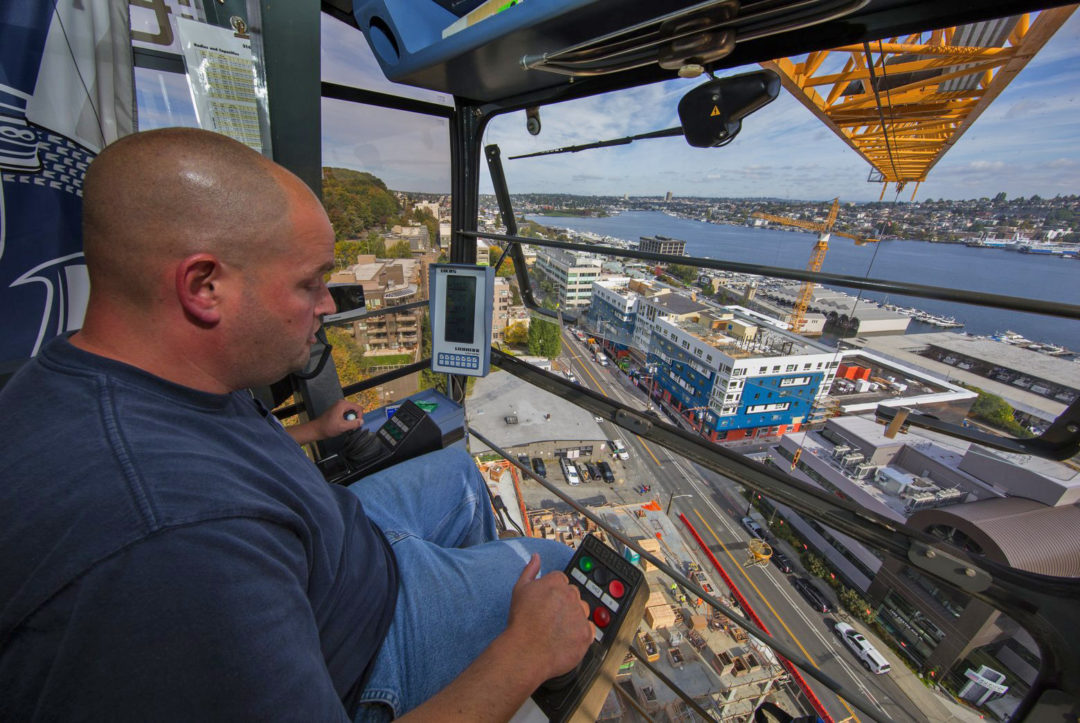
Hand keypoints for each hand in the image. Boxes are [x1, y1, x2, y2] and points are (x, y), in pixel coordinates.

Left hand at [312, 398, 364, 438]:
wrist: (317, 429)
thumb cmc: (327, 427)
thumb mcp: (342, 427)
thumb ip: (354, 424)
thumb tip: (362, 421)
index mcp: (343, 404)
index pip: (358, 408)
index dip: (359, 417)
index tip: (356, 425)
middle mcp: (341, 403)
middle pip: (355, 409)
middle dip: (355, 418)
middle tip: (350, 427)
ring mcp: (339, 406)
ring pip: (351, 412)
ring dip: (350, 420)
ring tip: (345, 426)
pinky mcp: (337, 410)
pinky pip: (346, 414)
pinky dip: (346, 420)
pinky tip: (342, 425)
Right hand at [505, 554, 592, 682]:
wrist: (525, 651)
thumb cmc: (521, 622)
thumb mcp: (520, 590)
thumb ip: (530, 570)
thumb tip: (536, 557)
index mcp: (557, 583)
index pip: (562, 580)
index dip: (553, 592)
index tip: (547, 603)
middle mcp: (571, 596)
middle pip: (573, 595)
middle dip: (565, 603)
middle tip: (551, 617)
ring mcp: (580, 615)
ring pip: (583, 611)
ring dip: (574, 617)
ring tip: (557, 629)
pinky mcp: (586, 634)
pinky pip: (589, 629)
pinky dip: (580, 634)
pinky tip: (565, 638)